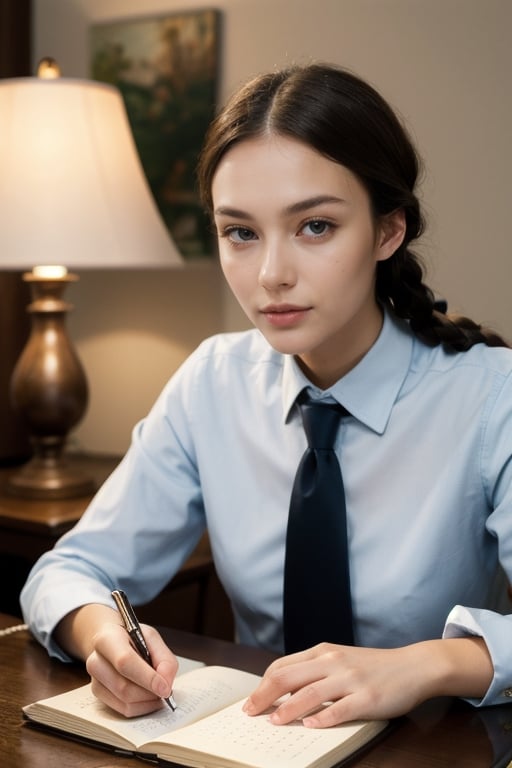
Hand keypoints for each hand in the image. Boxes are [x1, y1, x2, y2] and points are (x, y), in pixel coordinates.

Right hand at [55, 604, 177, 716]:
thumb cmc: (132, 638)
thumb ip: (164, 659)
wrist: (111, 640)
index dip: (147, 678)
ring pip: (124, 702)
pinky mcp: (98, 694)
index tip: (165, 688)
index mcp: (107, 639)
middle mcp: (96, 661)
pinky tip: (148, 697)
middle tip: (166, 689)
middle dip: (150, 693)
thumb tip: (166, 684)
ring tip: (157, 691)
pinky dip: (141, 707)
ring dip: (147, 702)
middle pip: (124, 687)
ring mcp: (95, 680)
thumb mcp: (152, 638)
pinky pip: (123, 710)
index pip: (125, 662)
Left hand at [243, 638, 492, 727]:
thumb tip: (284, 692)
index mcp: (324, 652)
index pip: (283, 666)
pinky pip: (340, 709)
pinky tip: (310, 726)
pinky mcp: (367, 698)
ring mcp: (350, 679)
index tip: (251, 701)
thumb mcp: (340, 660)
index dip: (262, 685)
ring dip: (287, 709)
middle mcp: (333, 662)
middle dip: (265, 696)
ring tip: (273, 722)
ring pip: (309, 693)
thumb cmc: (373, 666)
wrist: (413, 666)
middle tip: (250, 713)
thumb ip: (315, 670)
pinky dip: (322, 718)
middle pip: (289, 677)